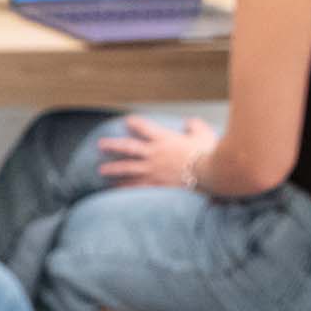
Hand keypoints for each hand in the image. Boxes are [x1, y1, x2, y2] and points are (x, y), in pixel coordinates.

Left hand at [97, 114, 213, 190]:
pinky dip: (125, 188)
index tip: (126, 121)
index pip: (144, 127)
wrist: (209, 173)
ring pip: (127, 168)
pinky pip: (136, 186)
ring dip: (113, 169)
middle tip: (100, 145)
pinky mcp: (156, 184)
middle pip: (128, 147)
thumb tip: (189, 122)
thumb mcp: (204, 133)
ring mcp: (153, 170)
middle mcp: (154, 153)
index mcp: (164, 139)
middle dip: (113, 145)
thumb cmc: (208, 153)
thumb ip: (195, 125)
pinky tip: (115, 189)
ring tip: (101, 171)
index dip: (134, 123)